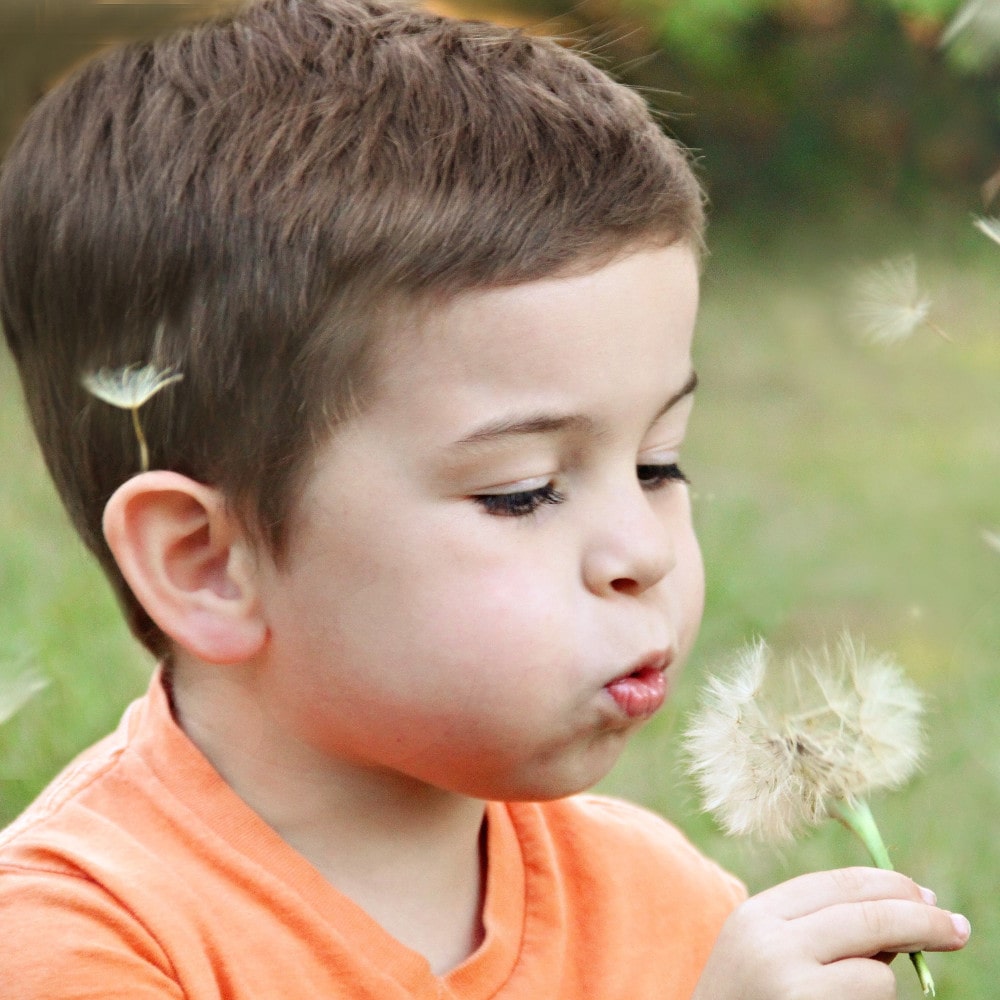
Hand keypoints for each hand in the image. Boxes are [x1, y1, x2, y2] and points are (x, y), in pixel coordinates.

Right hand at [692, 867, 969, 998]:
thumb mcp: (766, 951)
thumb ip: (819, 928)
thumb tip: (905, 915)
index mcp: (758, 915)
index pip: (838, 884)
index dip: (890, 885)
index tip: (926, 898)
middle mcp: (772, 944)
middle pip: (867, 916)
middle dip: (921, 920)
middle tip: (956, 928)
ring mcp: (792, 987)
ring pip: (876, 974)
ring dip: (879, 986)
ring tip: (839, 999)